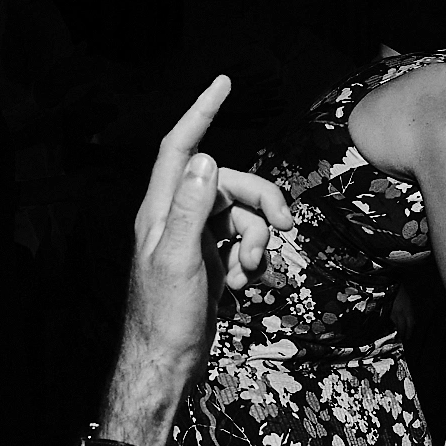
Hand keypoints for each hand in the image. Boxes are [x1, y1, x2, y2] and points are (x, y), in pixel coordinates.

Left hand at [116, 77, 295, 433]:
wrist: (166, 363)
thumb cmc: (165, 316)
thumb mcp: (179, 260)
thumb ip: (191, 209)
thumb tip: (207, 159)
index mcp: (161, 210)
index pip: (180, 148)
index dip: (201, 112)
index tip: (223, 82)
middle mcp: (176, 218)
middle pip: (229, 184)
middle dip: (261, 203)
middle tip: (285, 228)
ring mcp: (194, 240)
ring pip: (242, 216)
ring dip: (258, 241)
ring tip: (252, 272)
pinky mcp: (209, 261)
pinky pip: (242, 243)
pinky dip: (251, 260)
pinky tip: (244, 284)